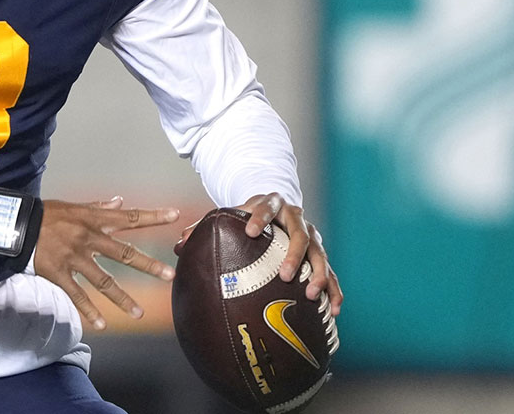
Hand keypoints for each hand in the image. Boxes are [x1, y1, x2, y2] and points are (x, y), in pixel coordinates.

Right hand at [34, 197, 177, 330]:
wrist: (19, 225)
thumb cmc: (47, 214)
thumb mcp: (75, 206)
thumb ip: (99, 206)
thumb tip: (119, 201)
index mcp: (94, 219)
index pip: (129, 218)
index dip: (153, 216)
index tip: (175, 216)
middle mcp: (89, 239)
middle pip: (124, 253)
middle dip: (148, 265)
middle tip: (169, 275)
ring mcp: (75, 258)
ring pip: (103, 281)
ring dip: (123, 298)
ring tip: (139, 314)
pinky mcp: (60, 274)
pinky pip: (77, 295)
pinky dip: (90, 311)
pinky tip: (102, 324)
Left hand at [175, 192, 342, 317]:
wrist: (278, 208)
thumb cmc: (249, 216)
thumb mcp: (231, 215)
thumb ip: (206, 226)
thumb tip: (180, 243)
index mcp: (272, 204)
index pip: (267, 206)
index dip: (259, 217)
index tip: (249, 231)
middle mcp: (296, 218)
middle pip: (300, 233)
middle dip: (294, 254)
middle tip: (285, 274)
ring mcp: (312, 236)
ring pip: (320, 254)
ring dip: (318, 274)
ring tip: (311, 293)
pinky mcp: (319, 255)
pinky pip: (332, 273)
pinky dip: (333, 290)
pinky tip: (332, 309)